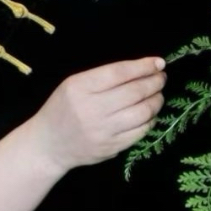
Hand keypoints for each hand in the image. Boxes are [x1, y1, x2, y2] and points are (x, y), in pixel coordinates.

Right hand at [31, 57, 166, 171]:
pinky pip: (140, 132)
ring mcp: (102, 131)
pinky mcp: (111, 147)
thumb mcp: (74, 84)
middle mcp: (91, 109)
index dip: (143, 66)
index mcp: (80, 87)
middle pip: (134, 92)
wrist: (48, 144)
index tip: (158, 63)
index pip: (119, 73)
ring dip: (156, 101)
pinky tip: (150, 114)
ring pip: (142, 112)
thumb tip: (143, 68)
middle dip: (154, 82)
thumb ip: (104, 76)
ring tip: (158, 94)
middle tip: (161, 78)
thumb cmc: (63, 108)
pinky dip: (150, 120)